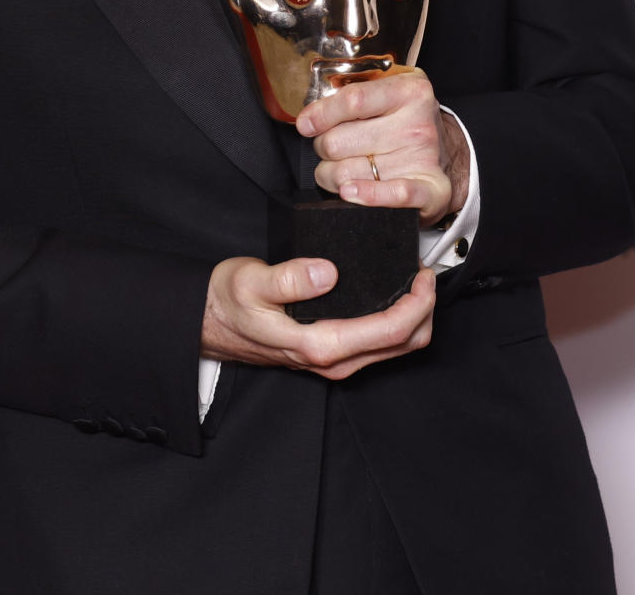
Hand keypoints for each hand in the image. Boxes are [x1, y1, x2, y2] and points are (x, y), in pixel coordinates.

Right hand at [201, 257, 434, 378]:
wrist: (209, 323)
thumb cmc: (228, 301)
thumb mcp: (250, 280)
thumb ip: (287, 278)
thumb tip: (325, 273)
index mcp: (319, 344)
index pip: (389, 331)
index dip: (417, 303)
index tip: (423, 273)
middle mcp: (332, 361)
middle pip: (402, 345)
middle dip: (425, 310)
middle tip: (425, 273)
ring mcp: (333, 362)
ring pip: (394, 349)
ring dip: (413, 318)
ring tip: (413, 281)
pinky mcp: (331, 355)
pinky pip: (378, 345)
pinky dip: (396, 323)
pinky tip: (392, 296)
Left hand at [296, 70, 469, 227]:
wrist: (447, 151)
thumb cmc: (405, 120)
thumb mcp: (387, 92)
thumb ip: (351, 95)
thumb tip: (309, 118)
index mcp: (409, 91)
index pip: (354, 100)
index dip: (321, 114)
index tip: (306, 124)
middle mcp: (418, 124)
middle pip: (339, 142)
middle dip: (324, 148)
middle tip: (333, 148)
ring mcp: (425, 158)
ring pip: (347, 173)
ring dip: (333, 175)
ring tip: (342, 169)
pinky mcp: (432, 191)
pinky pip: (392, 194)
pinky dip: (366, 195)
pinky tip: (349, 192)